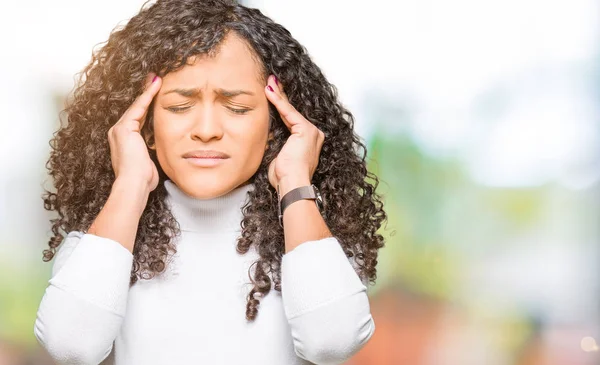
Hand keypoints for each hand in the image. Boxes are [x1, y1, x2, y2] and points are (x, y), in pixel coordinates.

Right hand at [108, 72, 161, 191]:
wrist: (133, 184)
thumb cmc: (143, 179)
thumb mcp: (149, 163)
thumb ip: (152, 152)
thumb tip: (161, 151)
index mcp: (123, 141)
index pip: (138, 119)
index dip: (147, 107)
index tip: (156, 94)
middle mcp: (117, 133)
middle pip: (136, 109)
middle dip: (146, 95)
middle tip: (155, 80)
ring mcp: (119, 130)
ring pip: (137, 106)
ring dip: (148, 91)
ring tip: (157, 78)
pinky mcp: (123, 128)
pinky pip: (139, 107)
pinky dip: (148, 95)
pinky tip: (156, 85)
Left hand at [265, 75, 324, 196]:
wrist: (291, 184)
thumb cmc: (284, 177)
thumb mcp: (277, 156)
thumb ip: (276, 141)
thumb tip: (265, 131)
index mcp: (308, 142)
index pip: (291, 119)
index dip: (281, 107)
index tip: (272, 94)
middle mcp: (314, 135)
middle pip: (292, 112)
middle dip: (281, 96)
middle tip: (271, 81)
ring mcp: (312, 131)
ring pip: (290, 110)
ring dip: (278, 95)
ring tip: (268, 81)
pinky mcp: (306, 130)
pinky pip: (288, 112)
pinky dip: (278, 101)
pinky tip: (269, 91)